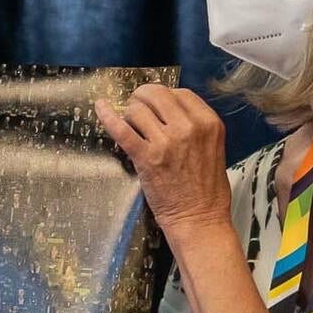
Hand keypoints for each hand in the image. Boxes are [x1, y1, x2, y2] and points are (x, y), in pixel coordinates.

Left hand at [96, 81, 231, 237]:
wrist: (199, 218)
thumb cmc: (206, 189)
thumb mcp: (212, 147)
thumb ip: (194, 126)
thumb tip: (167, 112)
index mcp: (208, 122)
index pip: (179, 93)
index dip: (164, 98)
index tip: (155, 106)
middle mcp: (188, 127)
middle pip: (156, 95)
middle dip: (142, 99)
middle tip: (137, 110)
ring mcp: (166, 141)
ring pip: (137, 110)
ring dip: (130, 115)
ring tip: (131, 128)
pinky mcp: (146, 157)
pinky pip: (121, 129)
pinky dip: (107, 116)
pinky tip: (100, 107)